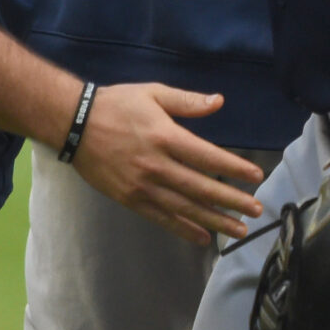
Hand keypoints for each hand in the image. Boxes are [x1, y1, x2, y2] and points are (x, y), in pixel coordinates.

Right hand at [68, 81, 264, 244]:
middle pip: (201, 188)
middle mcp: (156, 166)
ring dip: (214, 220)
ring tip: (239, 230)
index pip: (208, 157)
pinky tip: (202, 236)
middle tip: (257, 210)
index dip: (235, 168)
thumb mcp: (153, 93)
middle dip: (232, 201)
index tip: (256, 176)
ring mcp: (141, 186)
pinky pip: (161, 217)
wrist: (72, 124)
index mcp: (165, 137)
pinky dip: (183, 228)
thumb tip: (219, 101)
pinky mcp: (129, 199)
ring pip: (184, 208)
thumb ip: (188, 101)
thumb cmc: (116, 104)